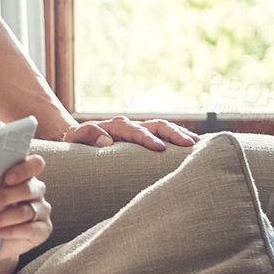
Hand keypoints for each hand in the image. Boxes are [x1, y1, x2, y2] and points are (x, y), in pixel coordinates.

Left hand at [0, 152, 52, 263]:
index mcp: (25, 175)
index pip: (34, 165)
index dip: (23, 170)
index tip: (7, 178)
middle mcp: (36, 191)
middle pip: (28, 189)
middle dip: (4, 196)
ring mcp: (41, 210)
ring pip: (25, 211)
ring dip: (1, 218)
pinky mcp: (42, 229)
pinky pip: (30, 229)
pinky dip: (11, 231)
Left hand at [58, 116, 198, 150]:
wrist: (76, 137)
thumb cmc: (75, 143)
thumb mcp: (75, 140)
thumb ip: (87, 136)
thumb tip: (106, 141)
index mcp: (115, 127)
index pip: (134, 131)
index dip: (147, 139)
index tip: (160, 149)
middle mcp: (130, 125)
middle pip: (156, 125)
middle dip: (173, 134)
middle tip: (189, 144)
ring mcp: (138, 129)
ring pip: (163, 128)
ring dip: (180, 134)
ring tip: (199, 143)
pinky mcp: (143, 136)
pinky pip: (163, 134)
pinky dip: (178, 137)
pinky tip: (195, 145)